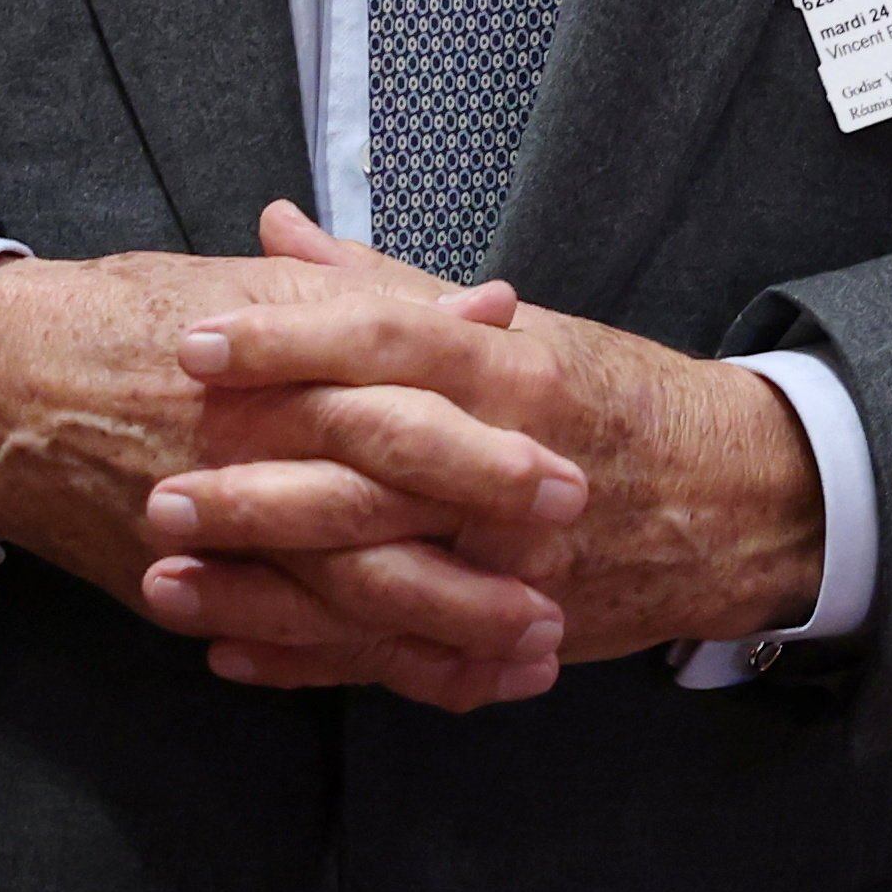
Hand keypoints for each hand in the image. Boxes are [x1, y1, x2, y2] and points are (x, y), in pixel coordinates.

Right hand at [0, 244, 584, 708]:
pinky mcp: (191, 588)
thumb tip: (491, 307)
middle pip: (381, 511)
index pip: (393, 402)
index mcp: (274, 365)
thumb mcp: (257, 287)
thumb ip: (376, 301)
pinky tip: (441, 682)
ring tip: (531, 646)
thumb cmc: (135, 317)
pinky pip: (292, 644)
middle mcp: (249, 449)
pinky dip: (367, 667)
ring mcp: (217, 531)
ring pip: (344, 595)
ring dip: (445, 628)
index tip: (564, 461)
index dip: (481, 442)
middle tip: (565, 566)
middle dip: (479, 548)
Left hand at [142, 204, 823, 674]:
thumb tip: (275, 230)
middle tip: (159, 486)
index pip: (384, 342)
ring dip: (266, 588)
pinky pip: (402, 655)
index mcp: (507, 369)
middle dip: (258, 485)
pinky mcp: (512, 630)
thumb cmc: (605, 396)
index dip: (285, 342)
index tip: (195, 344)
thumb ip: (385, 285)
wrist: (732, 500)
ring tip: (165, 580)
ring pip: (376, 577)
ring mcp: (515, 559)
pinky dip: (314, 662)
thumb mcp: (512, 326)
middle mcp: (510, 463)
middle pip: (369, 470)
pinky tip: (229, 652)